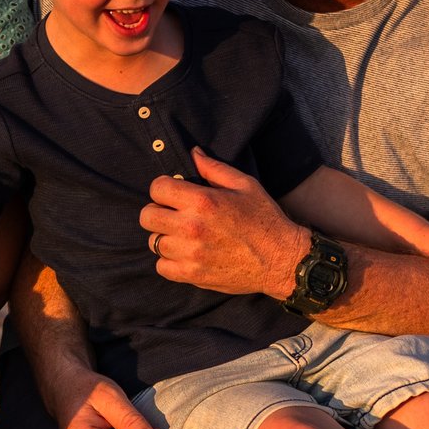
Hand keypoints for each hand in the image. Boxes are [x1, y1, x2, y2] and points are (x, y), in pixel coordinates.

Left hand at [139, 148, 308, 297]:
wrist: (281, 259)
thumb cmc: (264, 219)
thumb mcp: (245, 185)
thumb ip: (214, 168)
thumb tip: (193, 153)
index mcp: (203, 201)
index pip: (157, 188)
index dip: (163, 188)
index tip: (173, 194)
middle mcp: (191, 227)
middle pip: (147, 216)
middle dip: (158, 211)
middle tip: (173, 214)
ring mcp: (190, 253)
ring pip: (154, 241)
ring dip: (165, 236)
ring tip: (182, 235)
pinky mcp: (192, 275)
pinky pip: (161, 266)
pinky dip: (168, 261)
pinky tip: (184, 254)